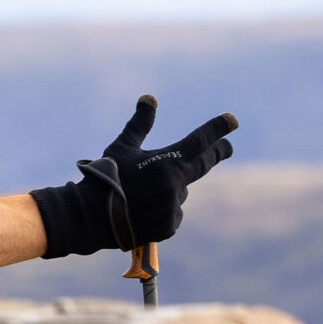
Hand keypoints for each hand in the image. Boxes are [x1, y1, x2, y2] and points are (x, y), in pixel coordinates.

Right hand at [31, 96, 236, 258]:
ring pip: (179, 192)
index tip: (233, 121)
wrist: (90, 218)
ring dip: (168, 189)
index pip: (200, 140)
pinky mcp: (169, 226)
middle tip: (226, 147)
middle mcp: (176, 184)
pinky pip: (171, 214)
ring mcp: (174, 206)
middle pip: (205, 164)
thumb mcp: (120, 149)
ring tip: (140, 195)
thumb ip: (140, 125)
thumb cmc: (105, 178)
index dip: (217, 128)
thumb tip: (150, 97)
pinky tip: (140, 213)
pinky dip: (160, 211)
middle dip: (217, 153)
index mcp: (168, 162)